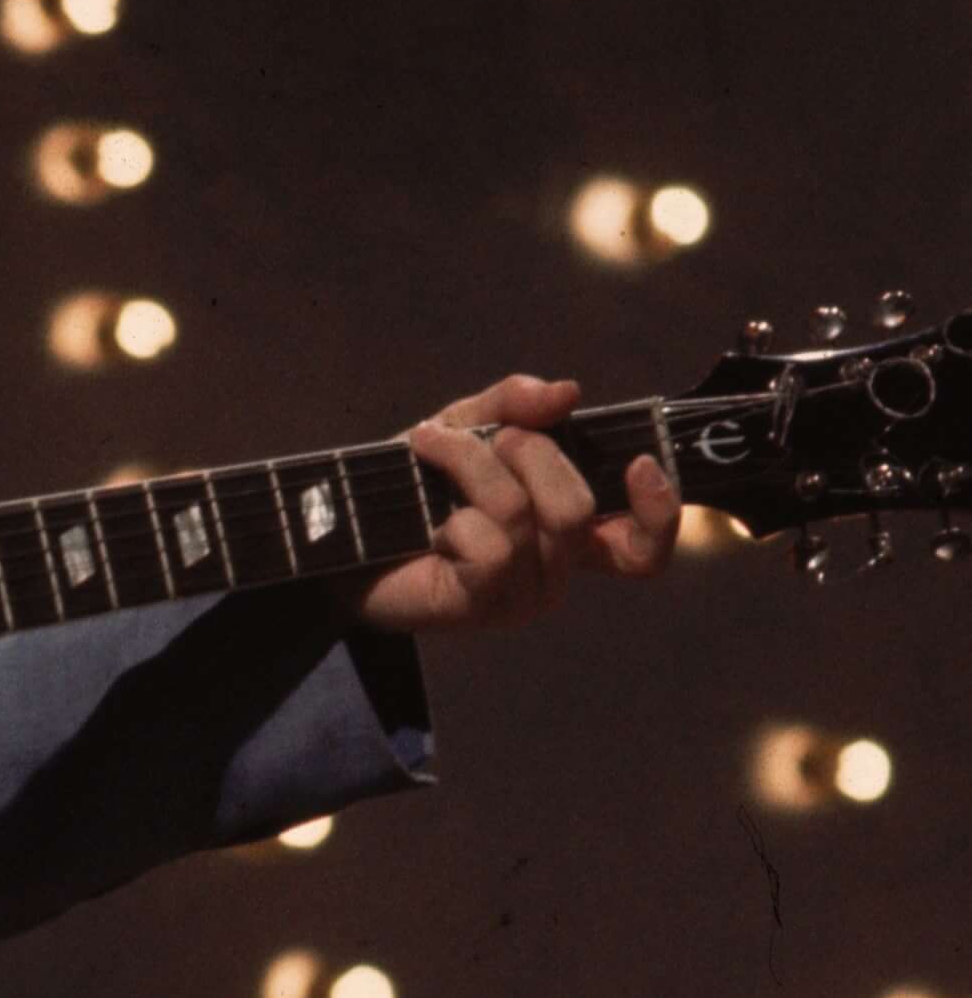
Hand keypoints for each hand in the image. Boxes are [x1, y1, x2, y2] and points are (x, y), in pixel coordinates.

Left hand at [355, 373, 679, 634]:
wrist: (336, 530)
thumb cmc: (410, 483)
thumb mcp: (466, 426)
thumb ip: (515, 405)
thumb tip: (566, 391)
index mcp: (567, 532)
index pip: (644, 545)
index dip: (660, 510)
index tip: (640, 462)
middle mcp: (555, 567)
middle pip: (578, 507)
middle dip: (529, 451)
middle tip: (481, 436)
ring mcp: (520, 593)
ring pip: (526, 513)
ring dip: (473, 465)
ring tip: (431, 447)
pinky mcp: (480, 605)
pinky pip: (490, 545)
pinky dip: (452, 512)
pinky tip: (426, 517)